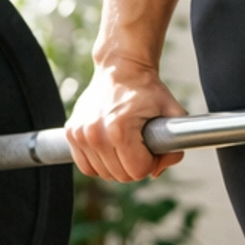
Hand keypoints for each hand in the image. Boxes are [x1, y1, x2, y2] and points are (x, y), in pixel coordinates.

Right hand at [66, 61, 186, 181]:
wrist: (120, 68)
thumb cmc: (147, 90)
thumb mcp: (172, 113)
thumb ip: (173, 148)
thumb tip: (156, 173)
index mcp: (119, 129)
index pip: (137, 172)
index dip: (150, 163)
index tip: (151, 148)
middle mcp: (95, 133)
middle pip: (120, 176)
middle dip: (134, 165)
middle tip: (140, 145)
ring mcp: (80, 133)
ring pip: (102, 173)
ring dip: (116, 165)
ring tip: (125, 143)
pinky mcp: (71, 132)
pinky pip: (86, 166)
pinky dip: (99, 163)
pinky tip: (110, 148)